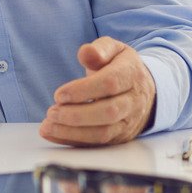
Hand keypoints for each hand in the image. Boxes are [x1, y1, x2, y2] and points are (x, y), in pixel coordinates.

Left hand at [39, 37, 157, 146]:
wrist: (143, 90)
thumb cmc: (121, 67)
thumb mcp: (114, 49)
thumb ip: (100, 49)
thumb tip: (86, 53)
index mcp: (132, 74)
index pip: (110, 83)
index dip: (83, 90)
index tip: (59, 94)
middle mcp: (134, 100)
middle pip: (108, 112)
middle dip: (76, 115)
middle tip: (52, 111)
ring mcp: (129, 121)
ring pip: (103, 132)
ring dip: (72, 131)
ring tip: (48, 125)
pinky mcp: (120, 137)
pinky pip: (97, 144)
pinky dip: (73, 141)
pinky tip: (53, 134)